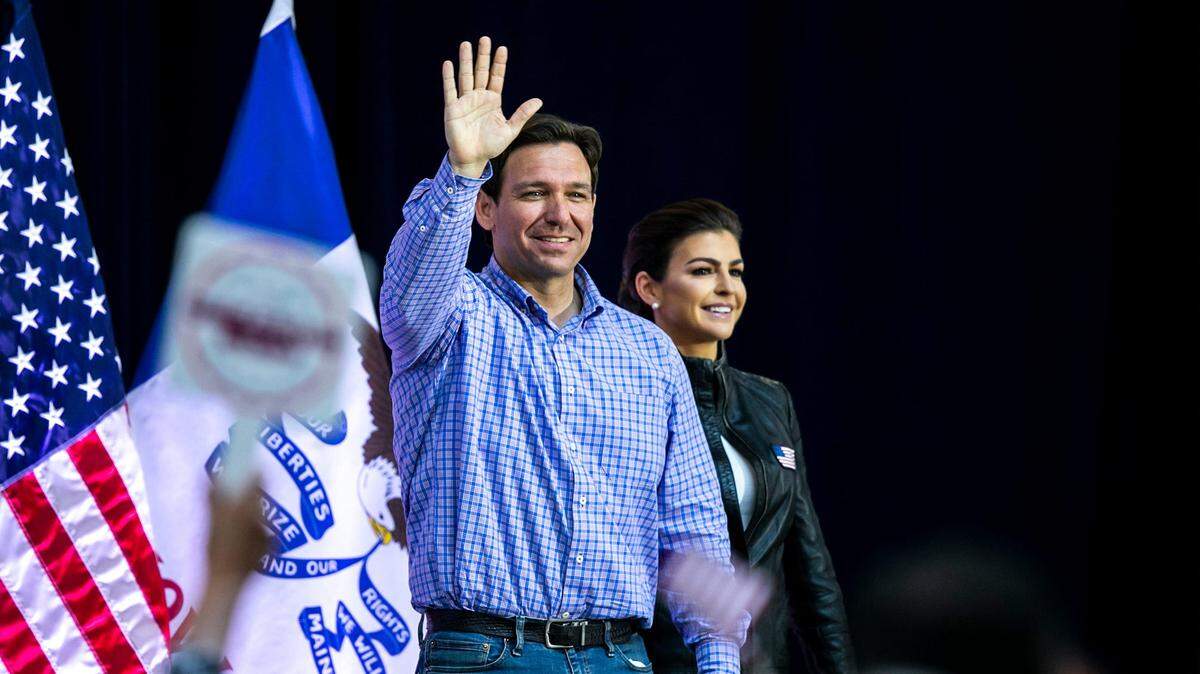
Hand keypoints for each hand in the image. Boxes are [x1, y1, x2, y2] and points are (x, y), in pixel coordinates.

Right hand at [443, 36, 542, 177]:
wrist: (473, 159)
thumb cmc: (491, 145)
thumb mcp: (510, 129)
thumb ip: (522, 114)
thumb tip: (539, 100)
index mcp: (493, 101)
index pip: (496, 77)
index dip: (499, 64)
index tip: (502, 48)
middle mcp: (478, 97)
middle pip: (481, 72)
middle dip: (483, 56)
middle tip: (484, 39)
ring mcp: (465, 102)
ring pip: (465, 77)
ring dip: (465, 61)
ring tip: (466, 44)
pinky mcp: (453, 109)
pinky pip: (450, 90)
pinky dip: (449, 77)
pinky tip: (448, 63)